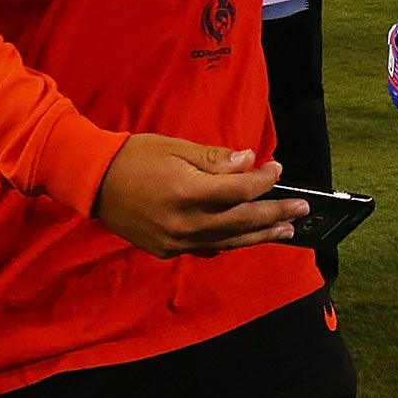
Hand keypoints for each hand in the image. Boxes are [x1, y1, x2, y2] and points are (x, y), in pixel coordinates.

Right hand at [93, 137, 302, 258]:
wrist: (95, 182)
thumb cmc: (137, 156)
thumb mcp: (177, 147)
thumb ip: (215, 159)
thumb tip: (248, 162)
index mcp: (190, 192)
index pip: (241, 190)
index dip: (265, 180)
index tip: (277, 169)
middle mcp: (187, 222)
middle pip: (243, 221)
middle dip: (276, 214)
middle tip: (302, 209)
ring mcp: (177, 241)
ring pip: (230, 241)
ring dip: (260, 235)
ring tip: (286, 231)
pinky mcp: (168, 250)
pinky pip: (207, 248)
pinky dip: (230, 243)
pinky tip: (246, 239)